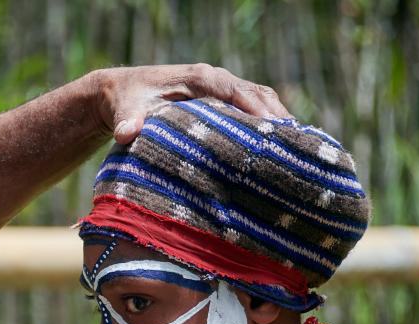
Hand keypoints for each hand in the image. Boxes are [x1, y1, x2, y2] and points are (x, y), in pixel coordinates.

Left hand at [88, 64, 290, 143]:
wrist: (121, 93)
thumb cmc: (125, 102)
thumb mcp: (125, 111)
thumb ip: (127, 122)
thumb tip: (125, 133)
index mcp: (197, 78)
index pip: (234, 90)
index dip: (255, 108)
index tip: (273, 129)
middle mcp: (214, 80)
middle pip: (256, 94)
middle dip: (276, 117)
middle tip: (296, 146)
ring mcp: (220, 89)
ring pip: (260, 100)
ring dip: (278, 122)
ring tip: (298, 150)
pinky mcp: (222, 102)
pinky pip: (252, 108)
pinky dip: (269, 124)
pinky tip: (281, 148)